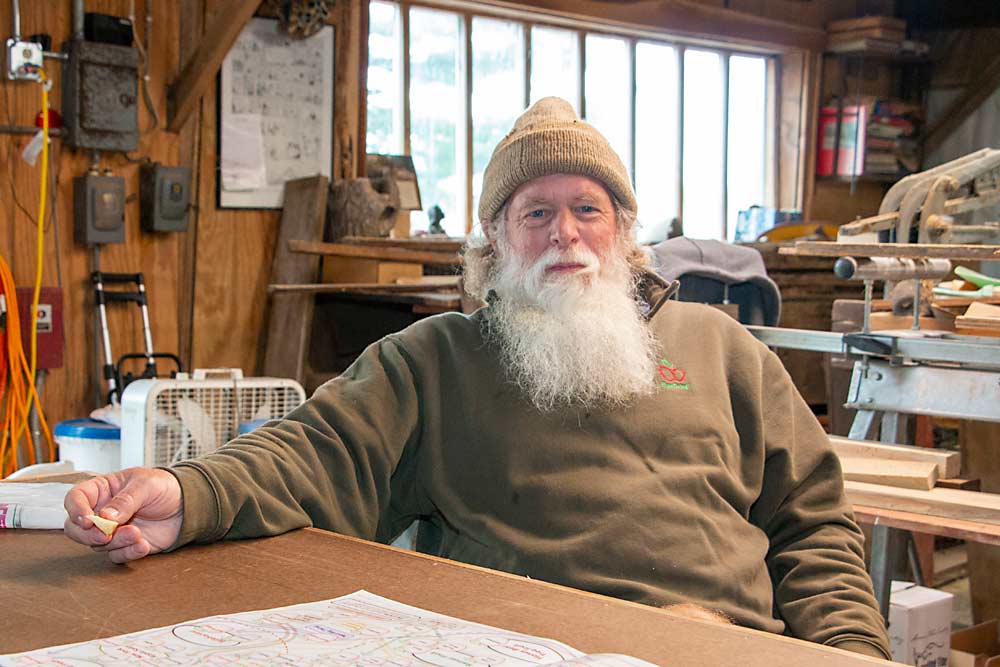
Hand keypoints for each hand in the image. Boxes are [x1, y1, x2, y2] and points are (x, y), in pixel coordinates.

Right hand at [64, 467, 182, 562]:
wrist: (185, 505)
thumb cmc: (163, 487)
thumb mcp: (145, 485)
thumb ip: (125, 500)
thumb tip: (105, 517)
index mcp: (102, 490)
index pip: (75, 498)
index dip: (75, 509)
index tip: (86, 520)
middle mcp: (101, 512)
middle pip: (76, 528)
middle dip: (87, 535)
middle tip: (105, 535)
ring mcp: (111, 531)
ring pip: (98, 544)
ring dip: (116, 542)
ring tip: (137, 534)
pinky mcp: (124, 546)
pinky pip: (117, 555)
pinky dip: (128, 553)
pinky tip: (143, 545)